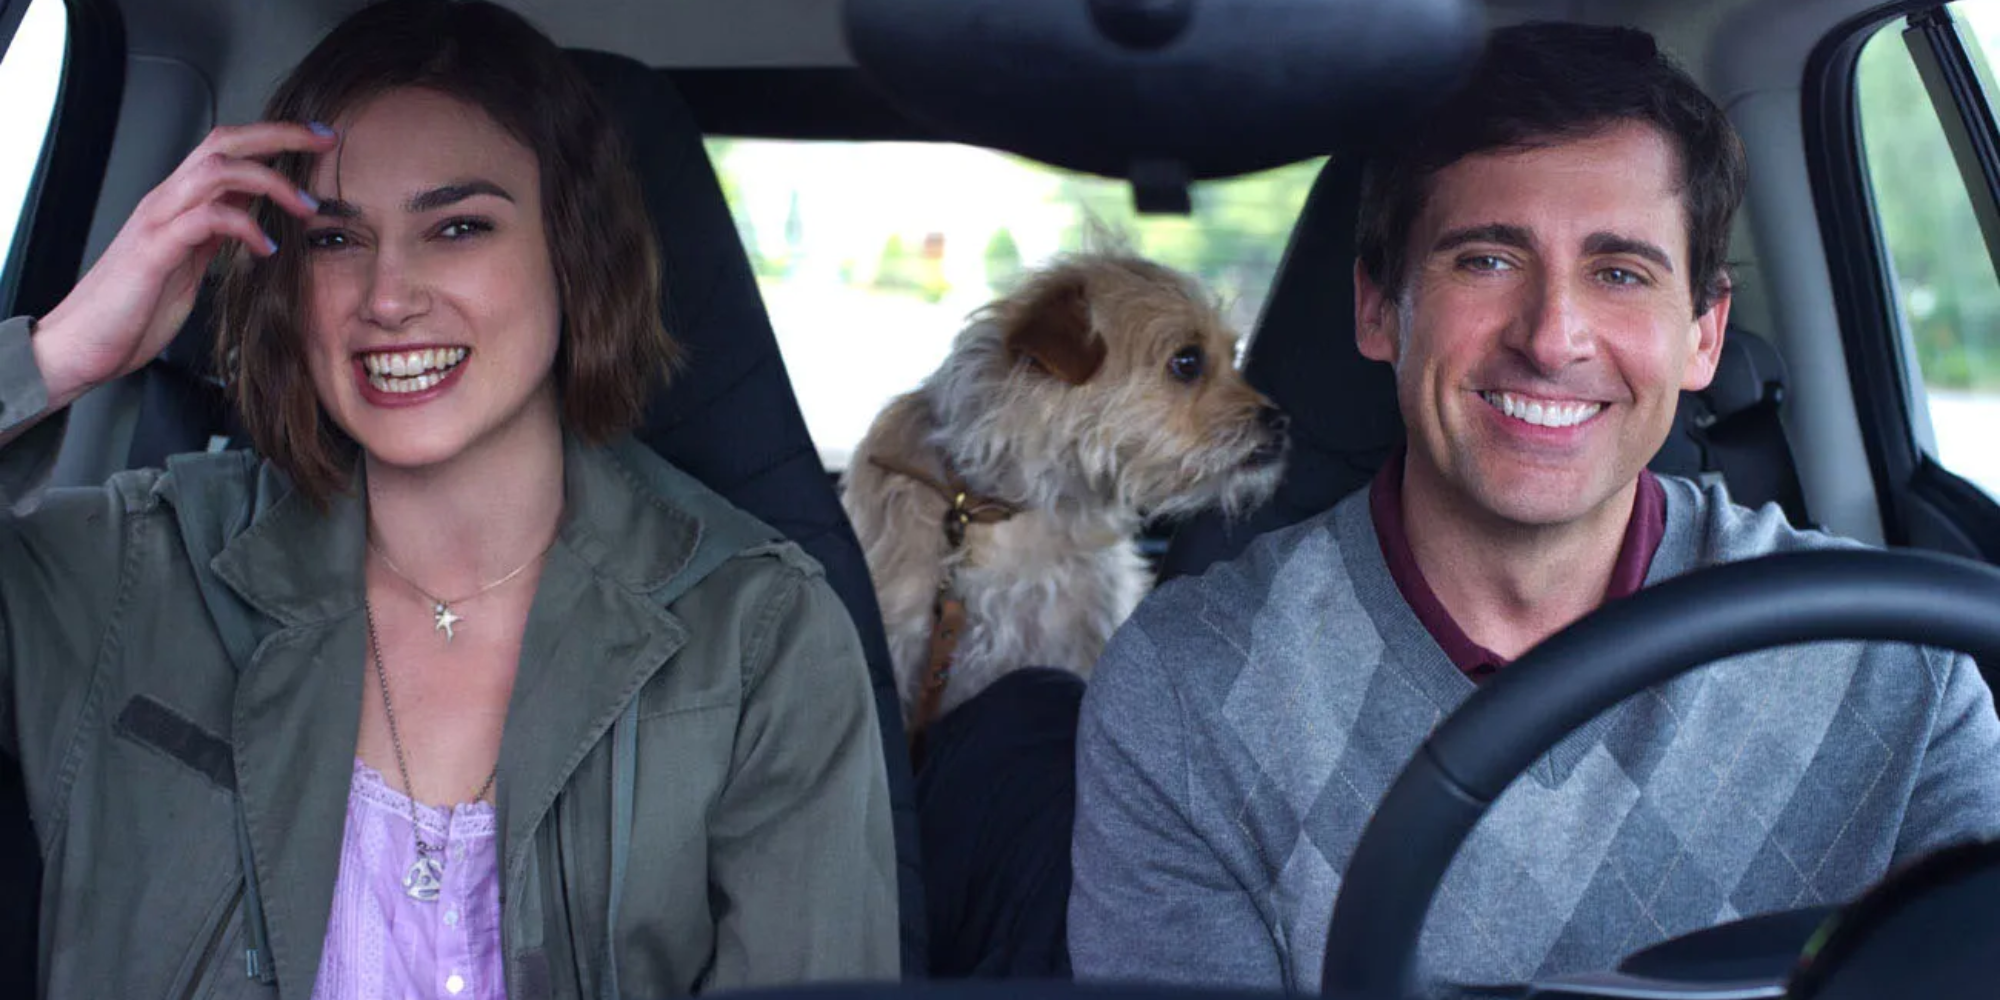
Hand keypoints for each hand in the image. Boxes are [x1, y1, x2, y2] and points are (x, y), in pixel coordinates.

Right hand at [30, 122, 336, 409]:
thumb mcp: (190, 265)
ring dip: (270, 181)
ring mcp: (157, 222)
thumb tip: (252, 219)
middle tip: (326, 139)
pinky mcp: (154, 251)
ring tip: (305, 206)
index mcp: (178, 204)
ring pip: (216, 170)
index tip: (319, 138)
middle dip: (280, 135)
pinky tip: (267, 248)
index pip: (227, 150)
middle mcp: (167, 202)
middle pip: (224, 143)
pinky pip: (205, 219)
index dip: (274, 137)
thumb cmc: (133, 310)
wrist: (81, 344)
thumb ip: (215, 236)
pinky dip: (244, 226)